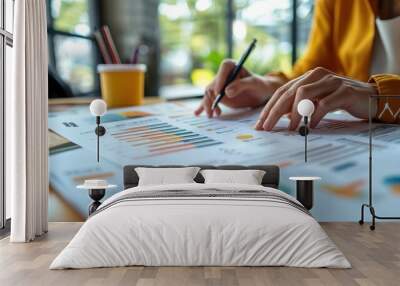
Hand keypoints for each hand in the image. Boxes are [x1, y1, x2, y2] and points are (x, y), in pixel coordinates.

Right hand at [194, 59, 282, 117]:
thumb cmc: (260, 85)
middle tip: (215, 110)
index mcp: (232, 66)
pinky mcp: (218, 95)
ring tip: (212, 115)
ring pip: (209, 94)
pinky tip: (197, 113)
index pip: (224, 68)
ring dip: (208, 105)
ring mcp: (219, 85)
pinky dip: (203, 106)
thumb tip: (226, 92)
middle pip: (213, 84)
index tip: (219, 92)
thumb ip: (241, 85)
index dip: (220, 79)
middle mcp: (223, 75)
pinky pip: (209, 100)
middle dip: (212, 98)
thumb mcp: (254, 84)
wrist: (261, 93)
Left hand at [254, 67, 377, 130]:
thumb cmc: (341, 101)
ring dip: (294, 114)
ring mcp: (331, 81)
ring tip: (291, 128)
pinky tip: (312, 126)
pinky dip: (315, 116)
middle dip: (274, 111)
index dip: (269, 108)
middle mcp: (318, 75)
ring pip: (304, 94)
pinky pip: (325, 104)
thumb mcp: (317, 101)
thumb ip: (300, 105)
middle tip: (267, 127)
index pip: (282, 91)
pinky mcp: (345, 91)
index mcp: (308, 77)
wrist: (372, 97)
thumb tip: (281, 116)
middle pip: (289, 92)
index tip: (260, 124)